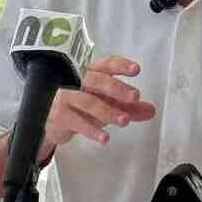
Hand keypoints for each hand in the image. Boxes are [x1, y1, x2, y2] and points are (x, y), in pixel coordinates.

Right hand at [38, 56, 156, 157]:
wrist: (51, 122)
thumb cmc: (79, 106)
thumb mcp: (106, 104)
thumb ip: (128, 107)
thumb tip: (150, 110)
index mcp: (89, 72)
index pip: (105, 64)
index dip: (121, 66)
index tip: (136, 70)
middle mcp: (75, 81)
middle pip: (96, 80)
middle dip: (117, 88)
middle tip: (134, 96)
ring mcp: (65, 97)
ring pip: (88, 101)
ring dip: (109, 112)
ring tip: (125, 120)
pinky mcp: (59, 115)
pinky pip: (77, 122)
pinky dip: (92, 130)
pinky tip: (104, 137)